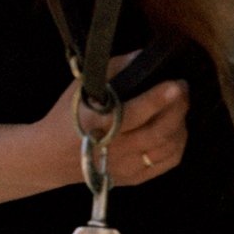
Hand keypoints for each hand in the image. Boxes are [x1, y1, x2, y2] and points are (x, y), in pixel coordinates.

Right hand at [30, 65, 188, 193]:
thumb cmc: (68, 116)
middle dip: (178, 108)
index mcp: (99, 125)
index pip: (135, 114)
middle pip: (159, 132)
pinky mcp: (134, 178)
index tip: (176, 85)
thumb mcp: (82, 88)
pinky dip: (178, 143)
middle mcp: (115, 150)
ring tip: (179, 106)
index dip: (158, 99)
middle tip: (182, 88)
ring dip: (181, 124)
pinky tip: (176, 128)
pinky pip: (168, 162)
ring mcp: (127, 167)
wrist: (51, 156)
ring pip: (168, 147)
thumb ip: (114, 70)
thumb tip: (142, 55)